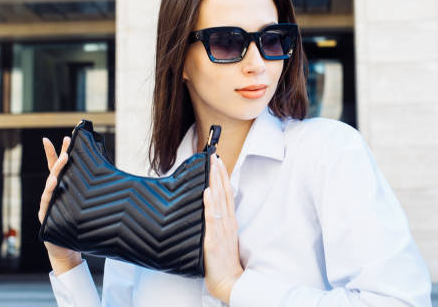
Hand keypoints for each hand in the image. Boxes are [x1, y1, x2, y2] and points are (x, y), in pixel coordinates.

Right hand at [38, 136, 81, 274]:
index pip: (59, 168)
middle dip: (59, 157)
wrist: (66, 250)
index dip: (59, 152)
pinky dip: (49, 193)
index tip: (66, 137)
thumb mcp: (85, 205)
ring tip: (63, 160)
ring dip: (56, 172)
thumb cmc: (77, 226)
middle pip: (54, 172)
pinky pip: (46, 203)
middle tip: (66, 145)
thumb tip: (113, 177)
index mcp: (61, 190)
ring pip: (50, 186)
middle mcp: (52, 195)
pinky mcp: (46, 218)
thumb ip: (91, 192)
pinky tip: (52, 183)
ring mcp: (47, 205)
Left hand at [203, 153, 243, 303]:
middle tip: (215, 156)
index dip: (223, 177)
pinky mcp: (213, 239)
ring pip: (219, 200)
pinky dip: (209, 204)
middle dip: (219, 173)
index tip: (218, 162)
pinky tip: (207, 191)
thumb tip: (211, 208)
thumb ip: (219, 223)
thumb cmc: (224, 263)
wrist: (229, 282)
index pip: (227, 194)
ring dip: (215, 182)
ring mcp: (221, 230)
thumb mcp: (224, 238)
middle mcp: (227, 222)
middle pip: (225, 192)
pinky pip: (211, 218)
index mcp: (230, 222)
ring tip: (212, 166)